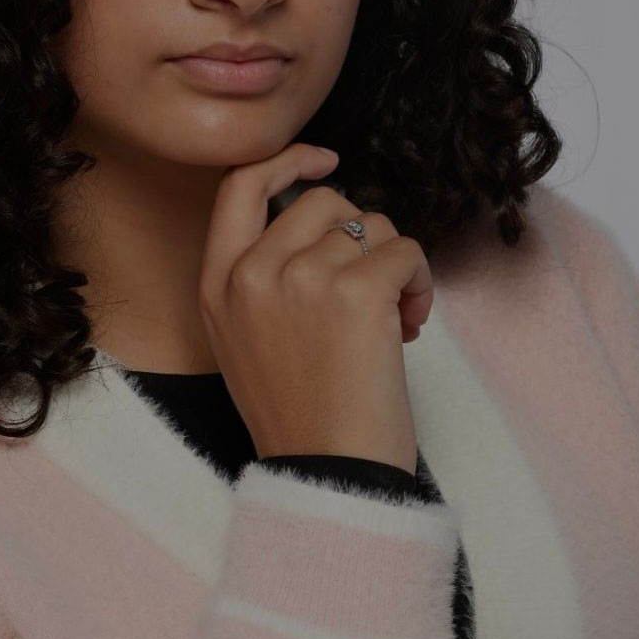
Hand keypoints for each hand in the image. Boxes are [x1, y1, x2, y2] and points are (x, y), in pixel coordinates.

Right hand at [196, 142, 432, 473]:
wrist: (329, 477)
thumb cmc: (299, 414)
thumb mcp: (245, 338)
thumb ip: (263, 275)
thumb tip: (328, 221)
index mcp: (218, 283)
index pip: (239, 186)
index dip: (286, 162)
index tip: (324, 161)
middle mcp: (251, 272)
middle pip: (323, 200)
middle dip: (359, 232)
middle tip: (371, 287)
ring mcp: (300, 278)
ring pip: (371, 226)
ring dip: (394, 266)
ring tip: (392, 321)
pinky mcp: (354, 291)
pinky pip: (405, 251)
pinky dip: (421, 283)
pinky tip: (411, 326)